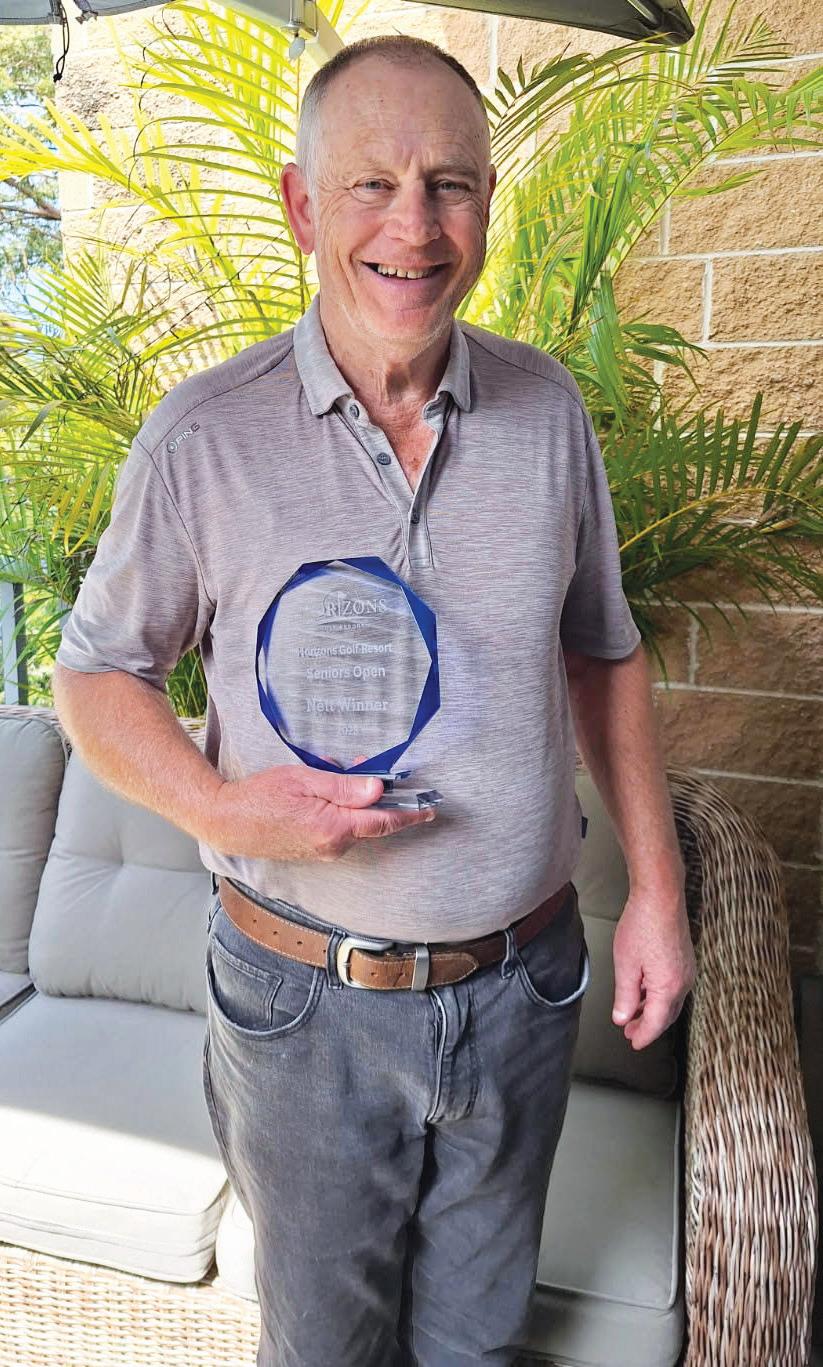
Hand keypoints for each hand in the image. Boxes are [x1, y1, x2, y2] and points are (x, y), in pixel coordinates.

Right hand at [207, 762, 434, 861]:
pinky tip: (325, 795)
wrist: (227, 822)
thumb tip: (378, 789)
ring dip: (355, 803)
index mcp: (335, 829)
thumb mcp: (305, 780)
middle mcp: (333, 846)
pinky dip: (341, 813)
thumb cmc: (260, 796)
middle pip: (371, 822)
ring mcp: (323, 852)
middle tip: (371, 771)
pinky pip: (339, 830)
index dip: (410, 814)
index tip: (430, 808)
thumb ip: (344, 787)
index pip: (384, 821)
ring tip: (336, 776)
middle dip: (377, 798)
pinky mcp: (314, 851)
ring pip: (354, 825)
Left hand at [611, 883, 695, 1049]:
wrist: (661, 896)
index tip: (634, 1043)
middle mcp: (683, 981)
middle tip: (631, 1032)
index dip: (644, 1036)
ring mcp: (687, 970)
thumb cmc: (643, 924)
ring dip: (653, 1010)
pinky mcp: (685, 959)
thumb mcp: (626, 964)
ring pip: (671, 1000)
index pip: (656, 1023)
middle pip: (666, 1014)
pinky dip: (659, 995)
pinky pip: (674, 986)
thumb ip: (625, 996)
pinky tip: (645, 991)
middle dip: (648, 1025)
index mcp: (668, 987)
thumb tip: (622, 1018)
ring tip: (634, 1013)